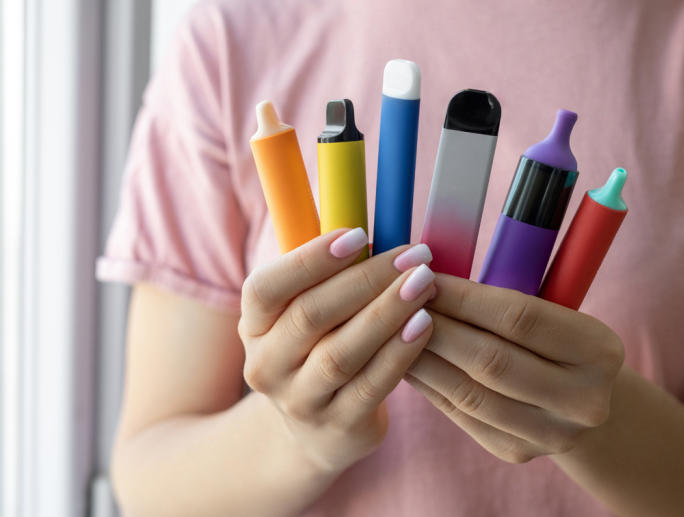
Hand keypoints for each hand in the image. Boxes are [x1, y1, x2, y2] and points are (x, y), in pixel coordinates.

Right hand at [239, 228, 436, 472]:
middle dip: (366, 279)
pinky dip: (400, 353)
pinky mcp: (338, 427)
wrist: (318, 432)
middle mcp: (266, 364)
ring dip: (387, 313)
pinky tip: (426, 325)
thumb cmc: (323, 347)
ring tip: (425, 284)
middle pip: (310, 316)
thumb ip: (330, 272)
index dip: (310, 259)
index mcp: (253, 325)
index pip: (265, 288)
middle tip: (413, 255)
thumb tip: (376, 220)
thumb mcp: (310, 310)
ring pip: (341, 353)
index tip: (359, 234)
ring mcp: (300, 401)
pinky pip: (371, 386)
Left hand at [404, 275, 624, 463]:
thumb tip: (431, 276)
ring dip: (424, 359)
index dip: (466, 298)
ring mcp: (551, 434)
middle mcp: (584, 399)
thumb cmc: (557, 339)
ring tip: (393, 331)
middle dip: (438, 328)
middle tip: (399, 302)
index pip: (520, 319)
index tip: (426, 277)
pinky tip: (405, 361)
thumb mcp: (557, 310)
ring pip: (470, 394)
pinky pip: (460, 415)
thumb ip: (509, 294)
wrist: (585, 401)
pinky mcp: (517, 453)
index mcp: (600, 350)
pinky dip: (429, 385)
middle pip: (492, 361)